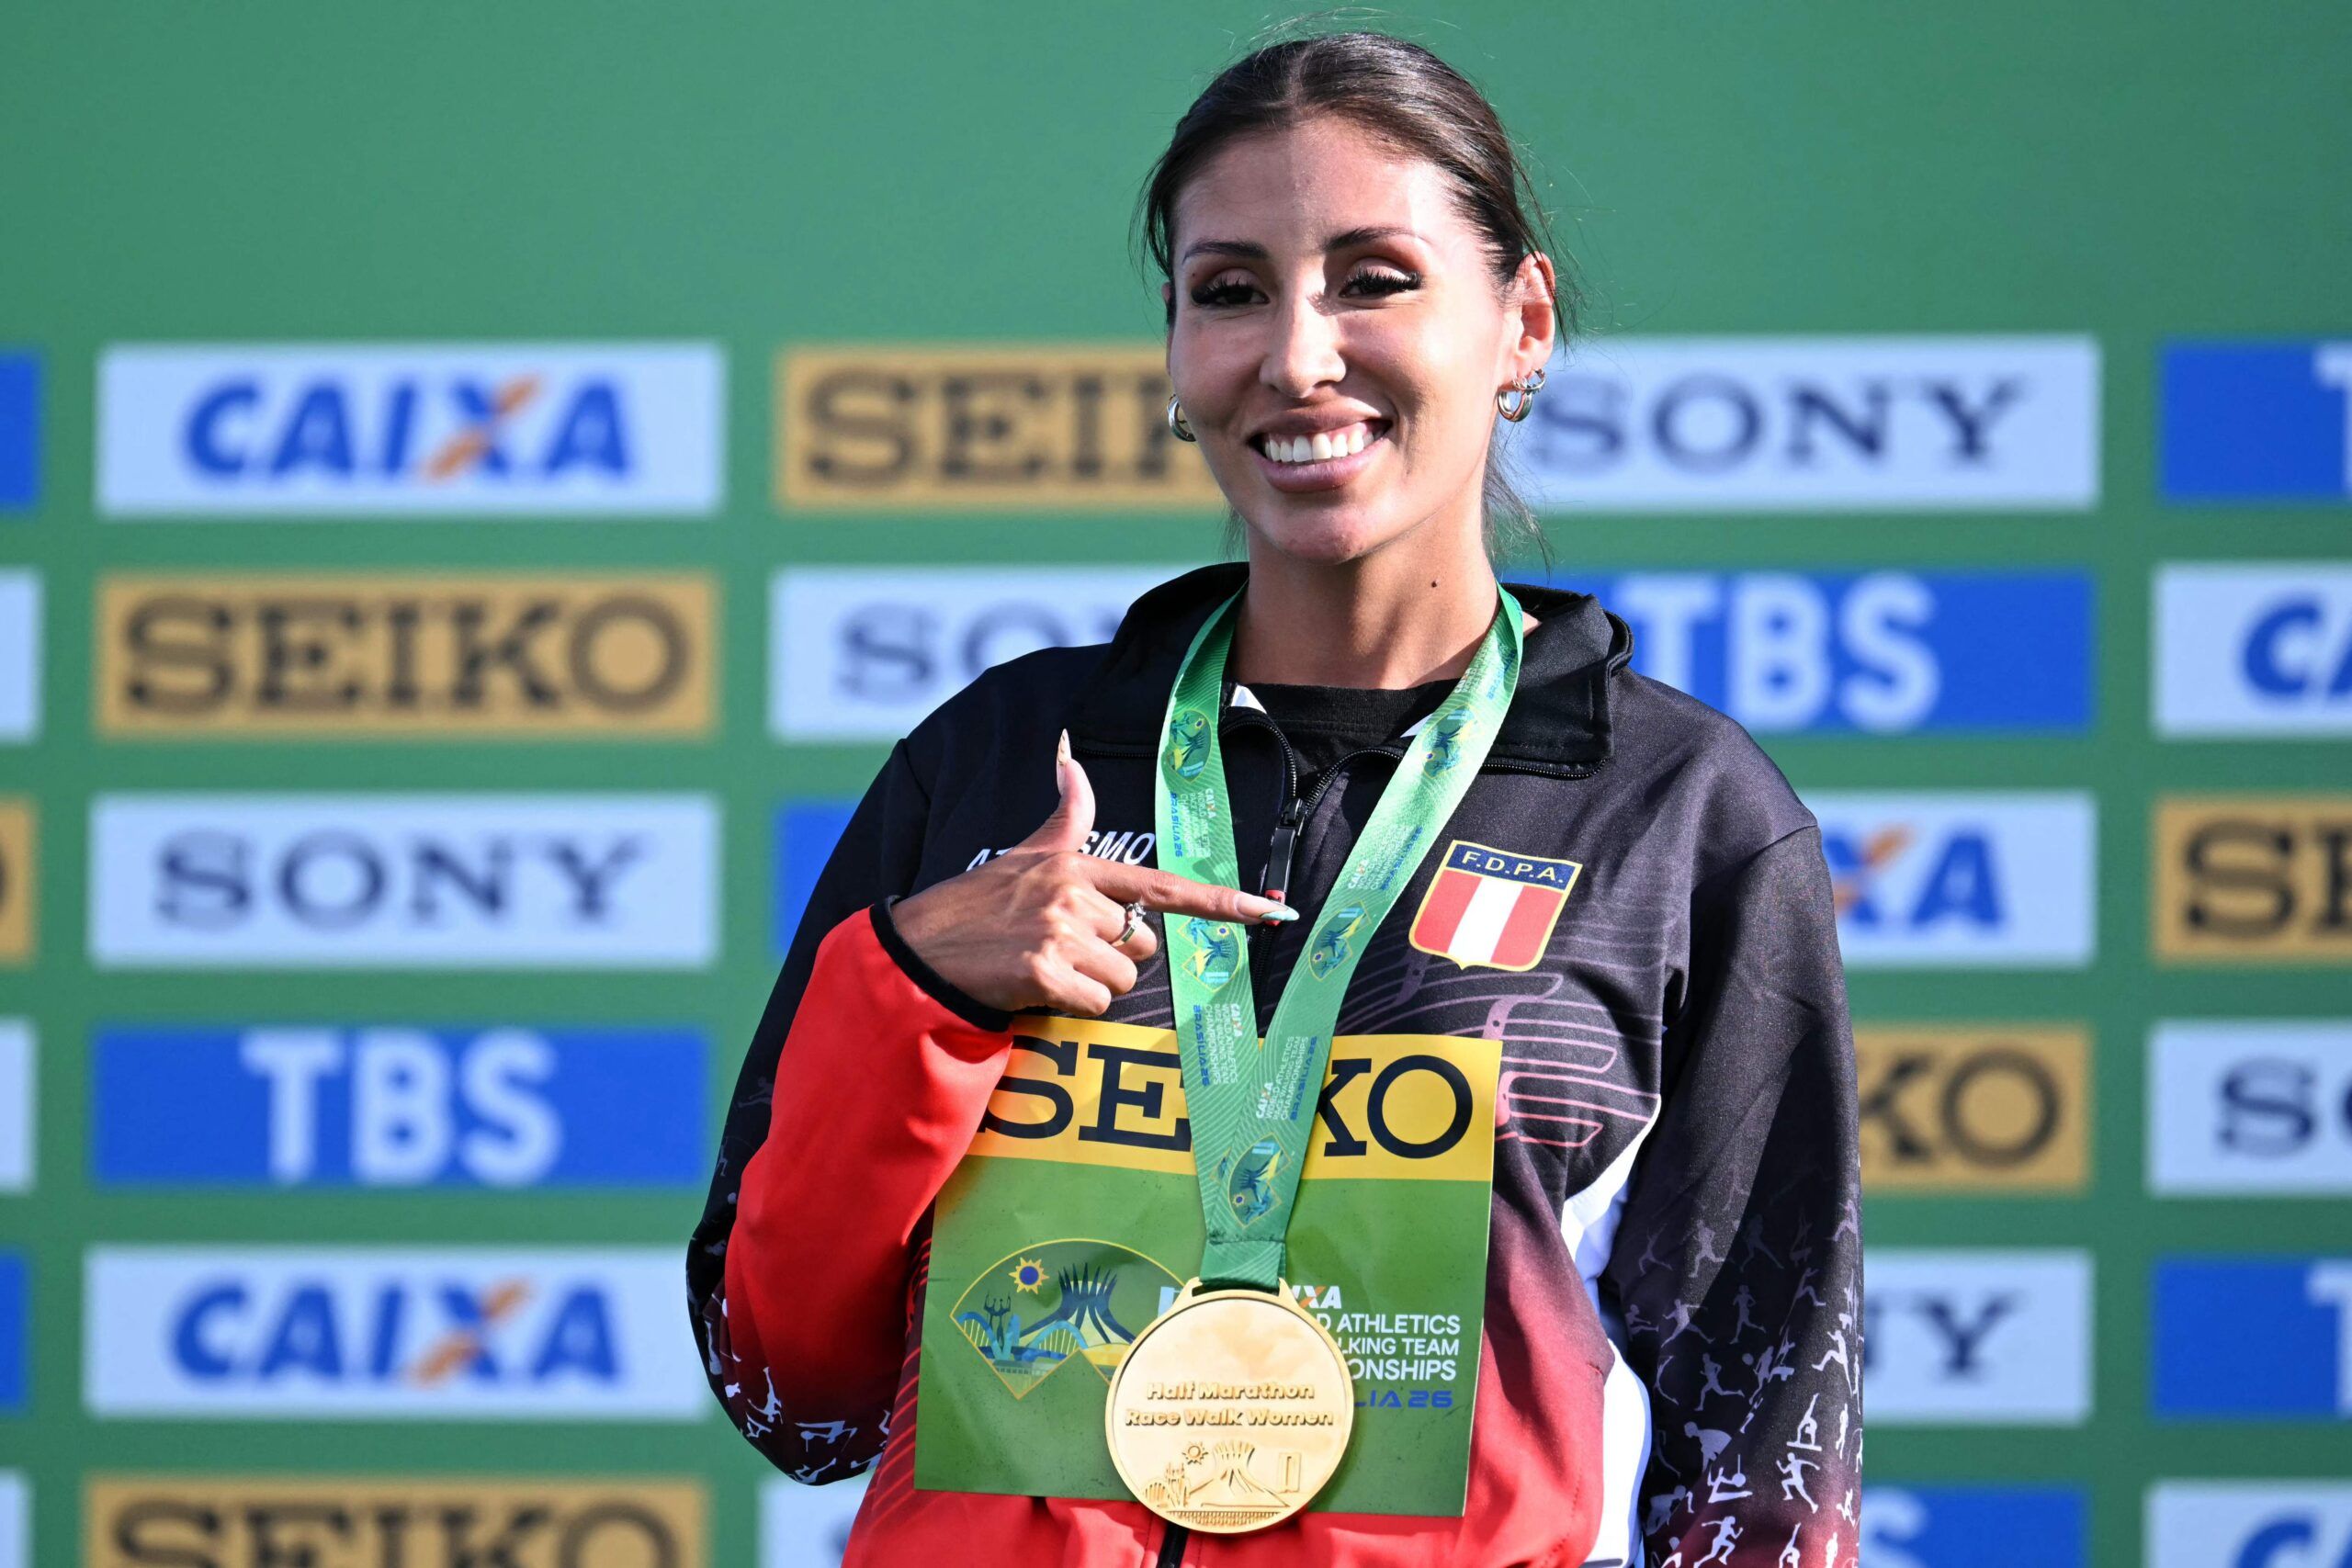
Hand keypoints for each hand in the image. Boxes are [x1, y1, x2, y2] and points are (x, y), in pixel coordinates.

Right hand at [889, 729, 1296, 1015]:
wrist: (921, 949)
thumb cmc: (976, 905)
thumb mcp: (1023, 854)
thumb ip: (1064, 816)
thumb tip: (1070, 755)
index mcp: (1076, 866)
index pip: (1162, 885)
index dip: (1222, 903)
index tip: (1271, 913)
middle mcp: (1074, 894)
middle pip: (1142, 944)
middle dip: (1111, 957)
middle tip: (1060, 950)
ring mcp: (1061, 932)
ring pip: (1121, 978)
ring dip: (1089, 985)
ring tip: (1043, 968)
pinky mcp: (1047, 971)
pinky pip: (1095, 1003)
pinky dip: (1070, 1006)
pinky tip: (1035, 988)